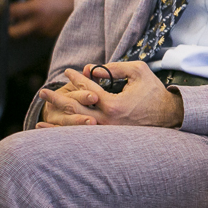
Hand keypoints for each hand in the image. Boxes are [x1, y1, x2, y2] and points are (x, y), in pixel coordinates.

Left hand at [9, 0, 74, 37]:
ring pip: (26, 32)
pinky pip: (38, 32)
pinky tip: (43, 16)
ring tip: (33, 13)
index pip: (11, 13)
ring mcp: (46, 29)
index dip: (4, 11)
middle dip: (9, 27)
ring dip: (25, 25)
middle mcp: (40, 22)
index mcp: (36, 7)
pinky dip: (37, 26)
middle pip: (14, 33)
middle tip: (11, 20)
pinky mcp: (52, 33)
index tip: (3, 9)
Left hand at [37, 60, 183, 129]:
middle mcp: (107, 121)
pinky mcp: (110, 140)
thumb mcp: (138, 71)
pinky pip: (85, 138)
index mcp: (114, 105)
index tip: (67, 72)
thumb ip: (115, 68)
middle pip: (76, 110)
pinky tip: (57, 138)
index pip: (88, 89)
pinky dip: (69, 137)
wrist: (168, 116)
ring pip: (77, 129)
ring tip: (38, 121)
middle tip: (43, 92)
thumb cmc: (153, 91)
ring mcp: (108, 133)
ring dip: (57, 125)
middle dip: (57, 100)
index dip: (77, 79)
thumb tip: (92, 71)